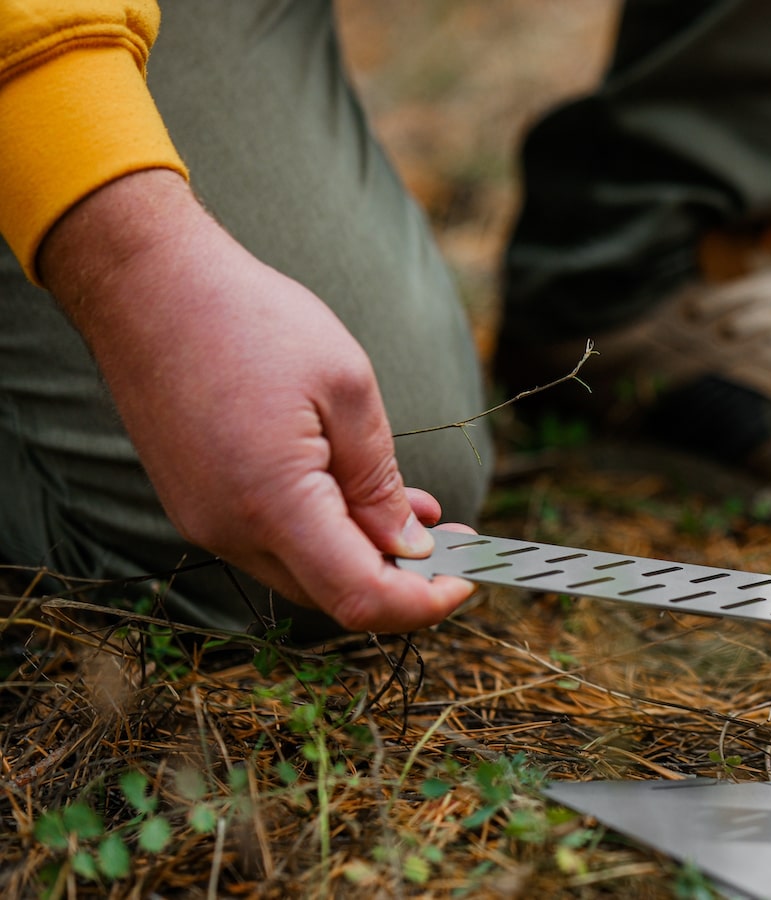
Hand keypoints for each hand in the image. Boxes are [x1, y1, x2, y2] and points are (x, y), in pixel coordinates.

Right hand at [37, 170, 473, 631]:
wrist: (147, 285)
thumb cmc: (252, 321)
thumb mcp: (348, 389)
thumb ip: (380, 481)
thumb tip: (411, 546)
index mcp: (273, 504)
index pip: (359, 597)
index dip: (423, 603)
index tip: (469, 578)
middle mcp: (230, 530)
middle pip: (332, 593)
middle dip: (404, 580)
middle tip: (461, 540)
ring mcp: (205, 521)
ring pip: (304, 571)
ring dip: (367, 555)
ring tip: (427, 513)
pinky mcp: (196, 503)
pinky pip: (273, 542)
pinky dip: (326, 533)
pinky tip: (362, 496)